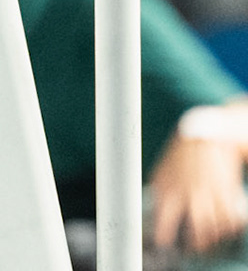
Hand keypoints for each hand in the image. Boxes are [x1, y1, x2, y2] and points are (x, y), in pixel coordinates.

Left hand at [151, 126, 247, 252]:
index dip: (164, 235)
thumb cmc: (181, 155)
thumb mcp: (161, 171)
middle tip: (195, 248)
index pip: (164, 220)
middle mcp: (190, 194)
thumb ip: (159, 192)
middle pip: (196, 231)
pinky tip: (224, 227)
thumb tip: (154, 211)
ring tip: (210, 240)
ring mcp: (211, 194)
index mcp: (169, 189)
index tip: (164, 243)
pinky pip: (230, 219)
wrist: (205, 136)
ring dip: (214, 238)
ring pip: (215, 228)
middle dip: (196, 245)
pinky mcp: (227, 192)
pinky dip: (228, 227)